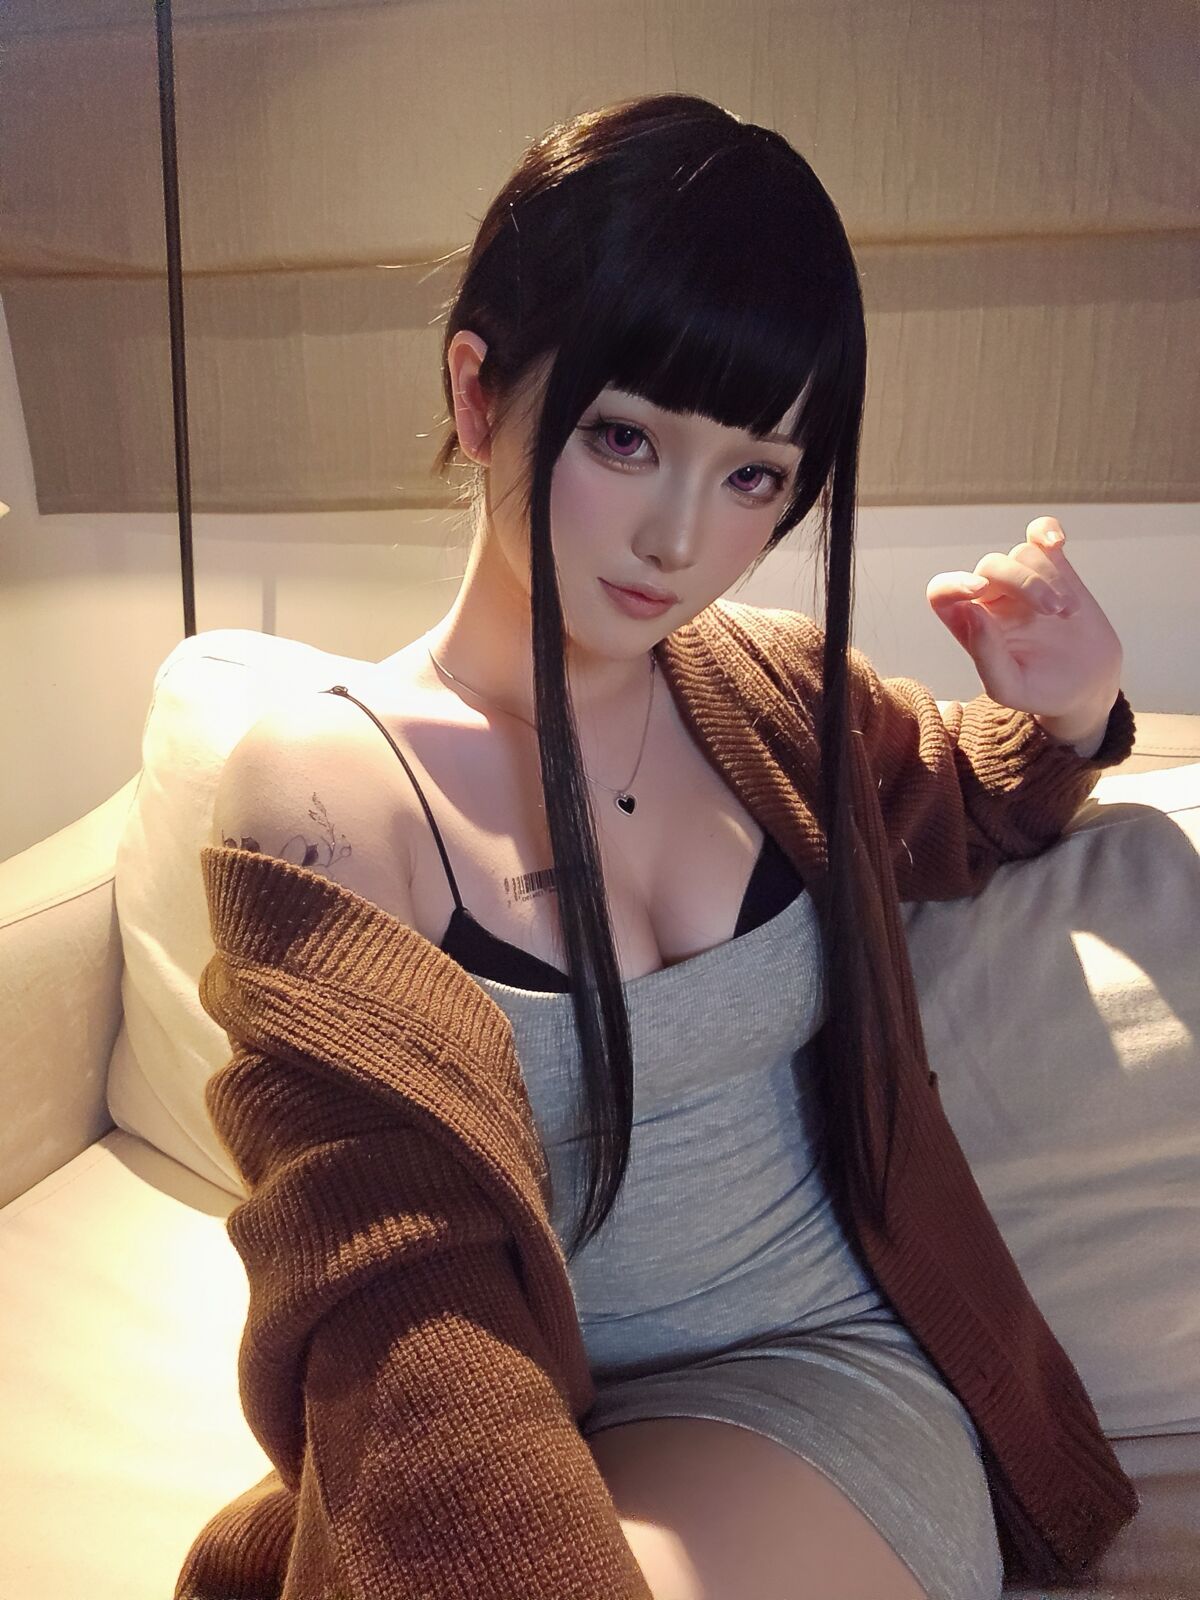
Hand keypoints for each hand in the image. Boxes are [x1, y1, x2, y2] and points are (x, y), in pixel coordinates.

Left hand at [926, 516, 1122, 744]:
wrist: (1086, 684)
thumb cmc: (1040, 689)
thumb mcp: (1009, 688)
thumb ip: (985, 655)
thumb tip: (971, 612)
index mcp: (969, 625)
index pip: (943, 592)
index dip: (953, 584)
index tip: (979, 590)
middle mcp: (989, 598)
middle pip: (990, 566)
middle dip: (1025, 583)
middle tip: (1055, 612)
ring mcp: (1020, 580)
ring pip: (1022, 554)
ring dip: (1049, 578)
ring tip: (1069, 612)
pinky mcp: (1052, 568)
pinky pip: (1038, 534)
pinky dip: (1046, 529)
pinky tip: (1056, 541)